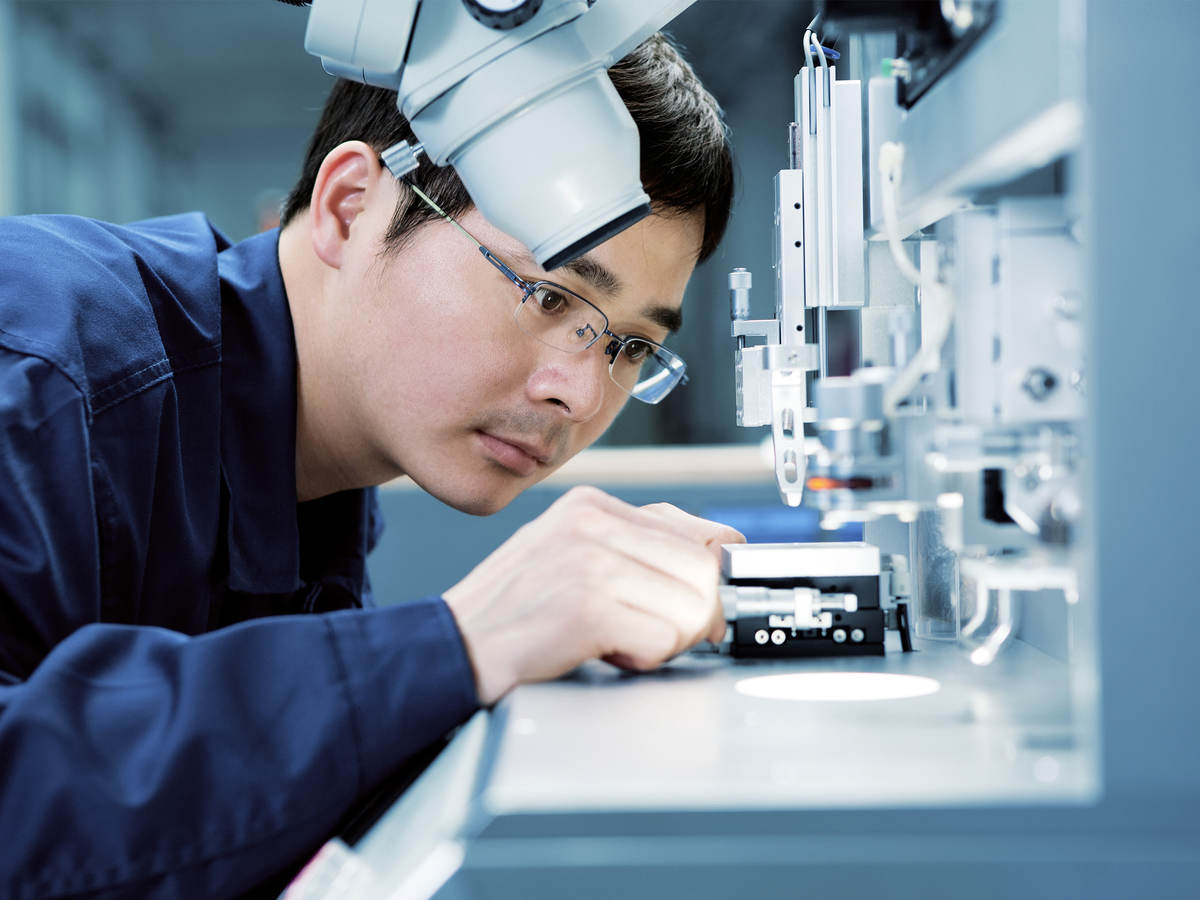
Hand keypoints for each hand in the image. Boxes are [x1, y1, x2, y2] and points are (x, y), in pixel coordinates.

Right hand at [443, 486, 744, 704]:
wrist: (451, 646)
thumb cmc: (513, 610)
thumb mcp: (573, 554)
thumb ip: (638, 548)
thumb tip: (723, 558)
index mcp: (592, 504)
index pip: (696, 533)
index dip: (707, 579)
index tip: (700, 604)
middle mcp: (591, 523)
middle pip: (702, 572)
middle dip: (691, 617)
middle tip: (652, 634)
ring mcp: (588, 563)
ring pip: (690, 607)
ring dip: (665, 641)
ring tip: (619, 641)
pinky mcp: (587, 608)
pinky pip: (660, 640)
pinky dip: (641, 659)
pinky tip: (604, 653)